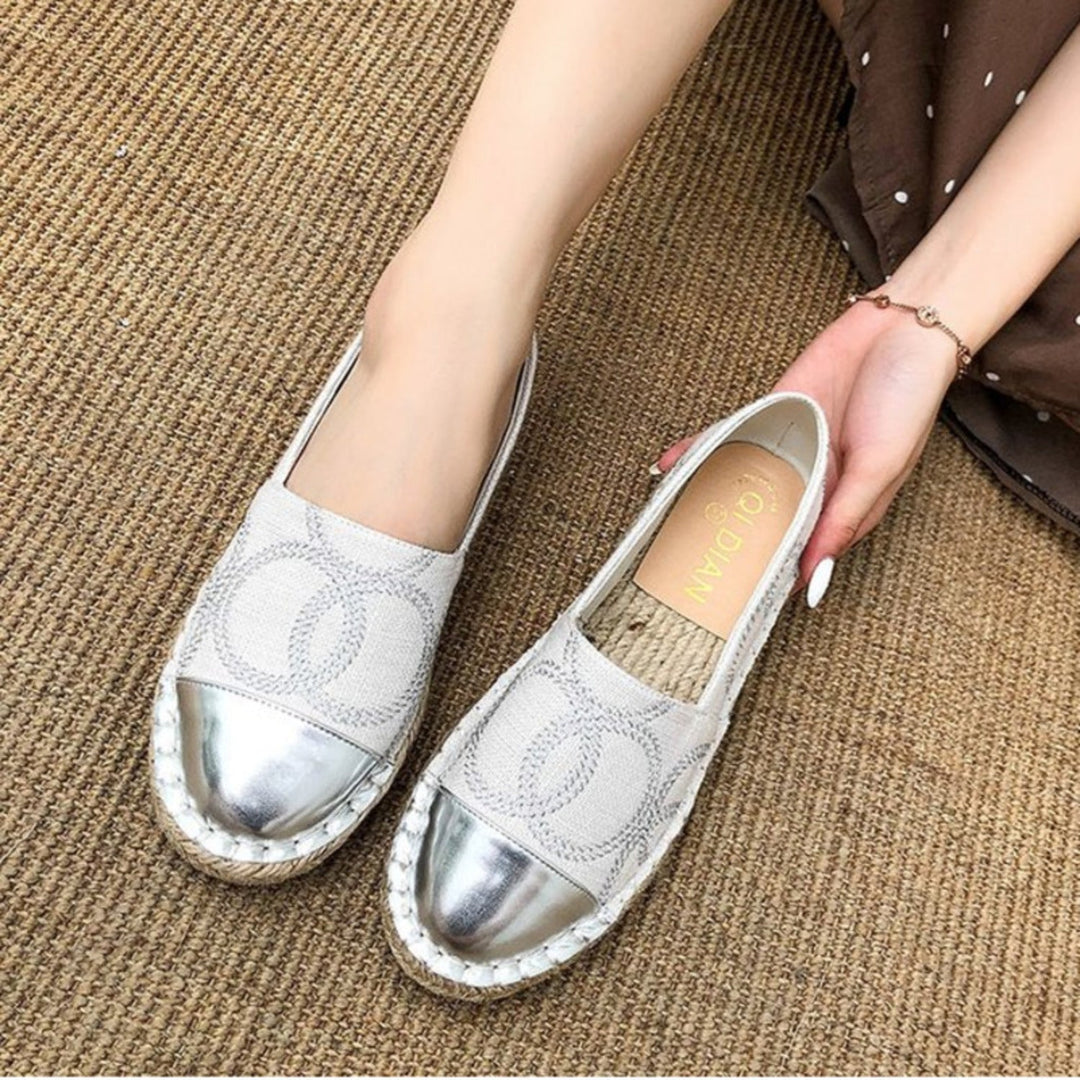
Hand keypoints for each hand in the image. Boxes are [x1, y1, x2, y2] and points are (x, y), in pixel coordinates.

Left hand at [653, 300, 957, 595]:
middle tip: (690, 575)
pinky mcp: (771, 415)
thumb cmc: (906, 401)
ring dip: (707, 500)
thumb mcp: (879, 471)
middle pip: (763, 523)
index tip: (737, 605)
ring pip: (741, 483)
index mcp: (843, 507)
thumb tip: (814, 578)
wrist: (901, 327)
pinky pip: (730, 439)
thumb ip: (842, 522)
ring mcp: (789, 449)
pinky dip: (701, 452)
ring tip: (667, 528)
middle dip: (730, 546)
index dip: (770, 578)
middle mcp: (813, 484)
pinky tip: (670, 467)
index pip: (799, 554)